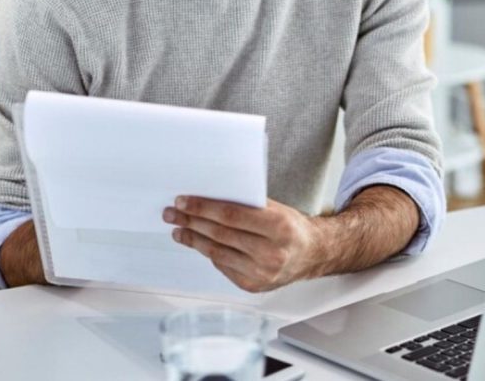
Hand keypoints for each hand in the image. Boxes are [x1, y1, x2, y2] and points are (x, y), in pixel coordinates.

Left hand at [163, 196, 325, 292]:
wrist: (311, 254)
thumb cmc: (291, 227)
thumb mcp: (276, 208)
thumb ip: (247, 205)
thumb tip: (208, 198)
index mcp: (279, 226)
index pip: (231, 215)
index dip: (204, 207)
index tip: (184, 201)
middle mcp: (271, 252)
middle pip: (220, 234)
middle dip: (192, 221)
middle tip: (173, 213)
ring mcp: (261, 273)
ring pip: (216, 252)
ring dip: (192, 239)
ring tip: (178, 228)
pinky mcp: (252, 286)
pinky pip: (222, 266)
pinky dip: (208, 253)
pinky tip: (197, 242)